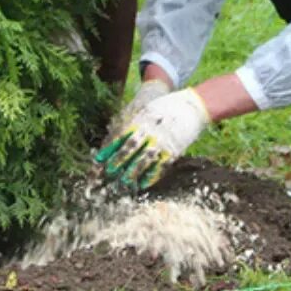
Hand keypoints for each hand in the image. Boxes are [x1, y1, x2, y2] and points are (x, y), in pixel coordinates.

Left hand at [94, 86, 209, 189]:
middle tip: (108, 172)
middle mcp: (150, 131)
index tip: (99, 158)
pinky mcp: (174, 150)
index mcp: (141, 120)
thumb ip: (133, 121)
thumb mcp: (147, 109)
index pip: (121, 136)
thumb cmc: (165, 106)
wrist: (191, 105)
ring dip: (133, 172)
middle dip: (119, 161)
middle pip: (131, 149)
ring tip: (124, 182)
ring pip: (144, 160)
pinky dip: (151, 176)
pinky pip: (160, 166)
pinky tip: (143, 184)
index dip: (110, 148)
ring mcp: (162, 141)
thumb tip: (115, 133)